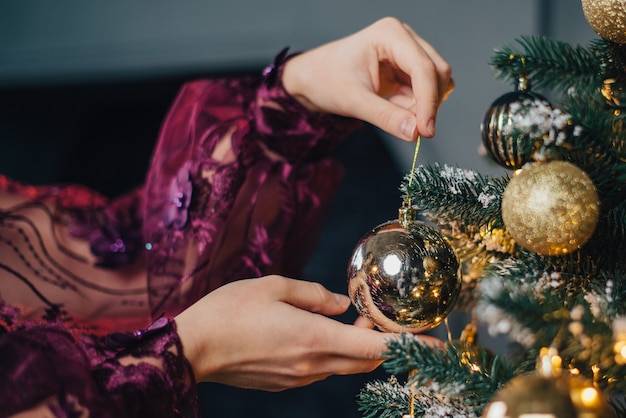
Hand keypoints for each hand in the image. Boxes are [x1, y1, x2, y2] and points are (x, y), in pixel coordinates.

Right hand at [175, 275, 440, 390]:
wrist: (192, 348)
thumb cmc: (230, 311)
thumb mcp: (274, 287)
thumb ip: (314, 294)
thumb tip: (339, 304)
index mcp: (315, 338)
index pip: (377, 348)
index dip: (411, 346)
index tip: (437, 344)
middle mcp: (313, 365)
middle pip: (366, 362)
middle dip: (383, 342)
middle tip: (376, 315)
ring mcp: (299, 379)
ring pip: (345, 367)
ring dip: (356, 347)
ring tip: (345, 319)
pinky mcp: (285, 383)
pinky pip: (321, 370)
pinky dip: (333, 353)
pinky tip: (314, 332)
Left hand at [282, 17, 453, 140]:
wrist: (311, 78)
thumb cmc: (326, 81)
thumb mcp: (354, 102)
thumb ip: (386, 118)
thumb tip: (415, 134)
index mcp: (390, 34)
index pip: (423, 68)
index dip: (429, 101)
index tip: (426, 132)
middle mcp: (404, 37)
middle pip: (437, 73)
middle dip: (427, 104)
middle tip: (413, 130)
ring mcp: (408, 51)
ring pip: (435, 83)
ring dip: (421, 106)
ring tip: (391, 111)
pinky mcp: (407, 68)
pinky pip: (425, 91)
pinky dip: (415, 106)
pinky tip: (393, 107)